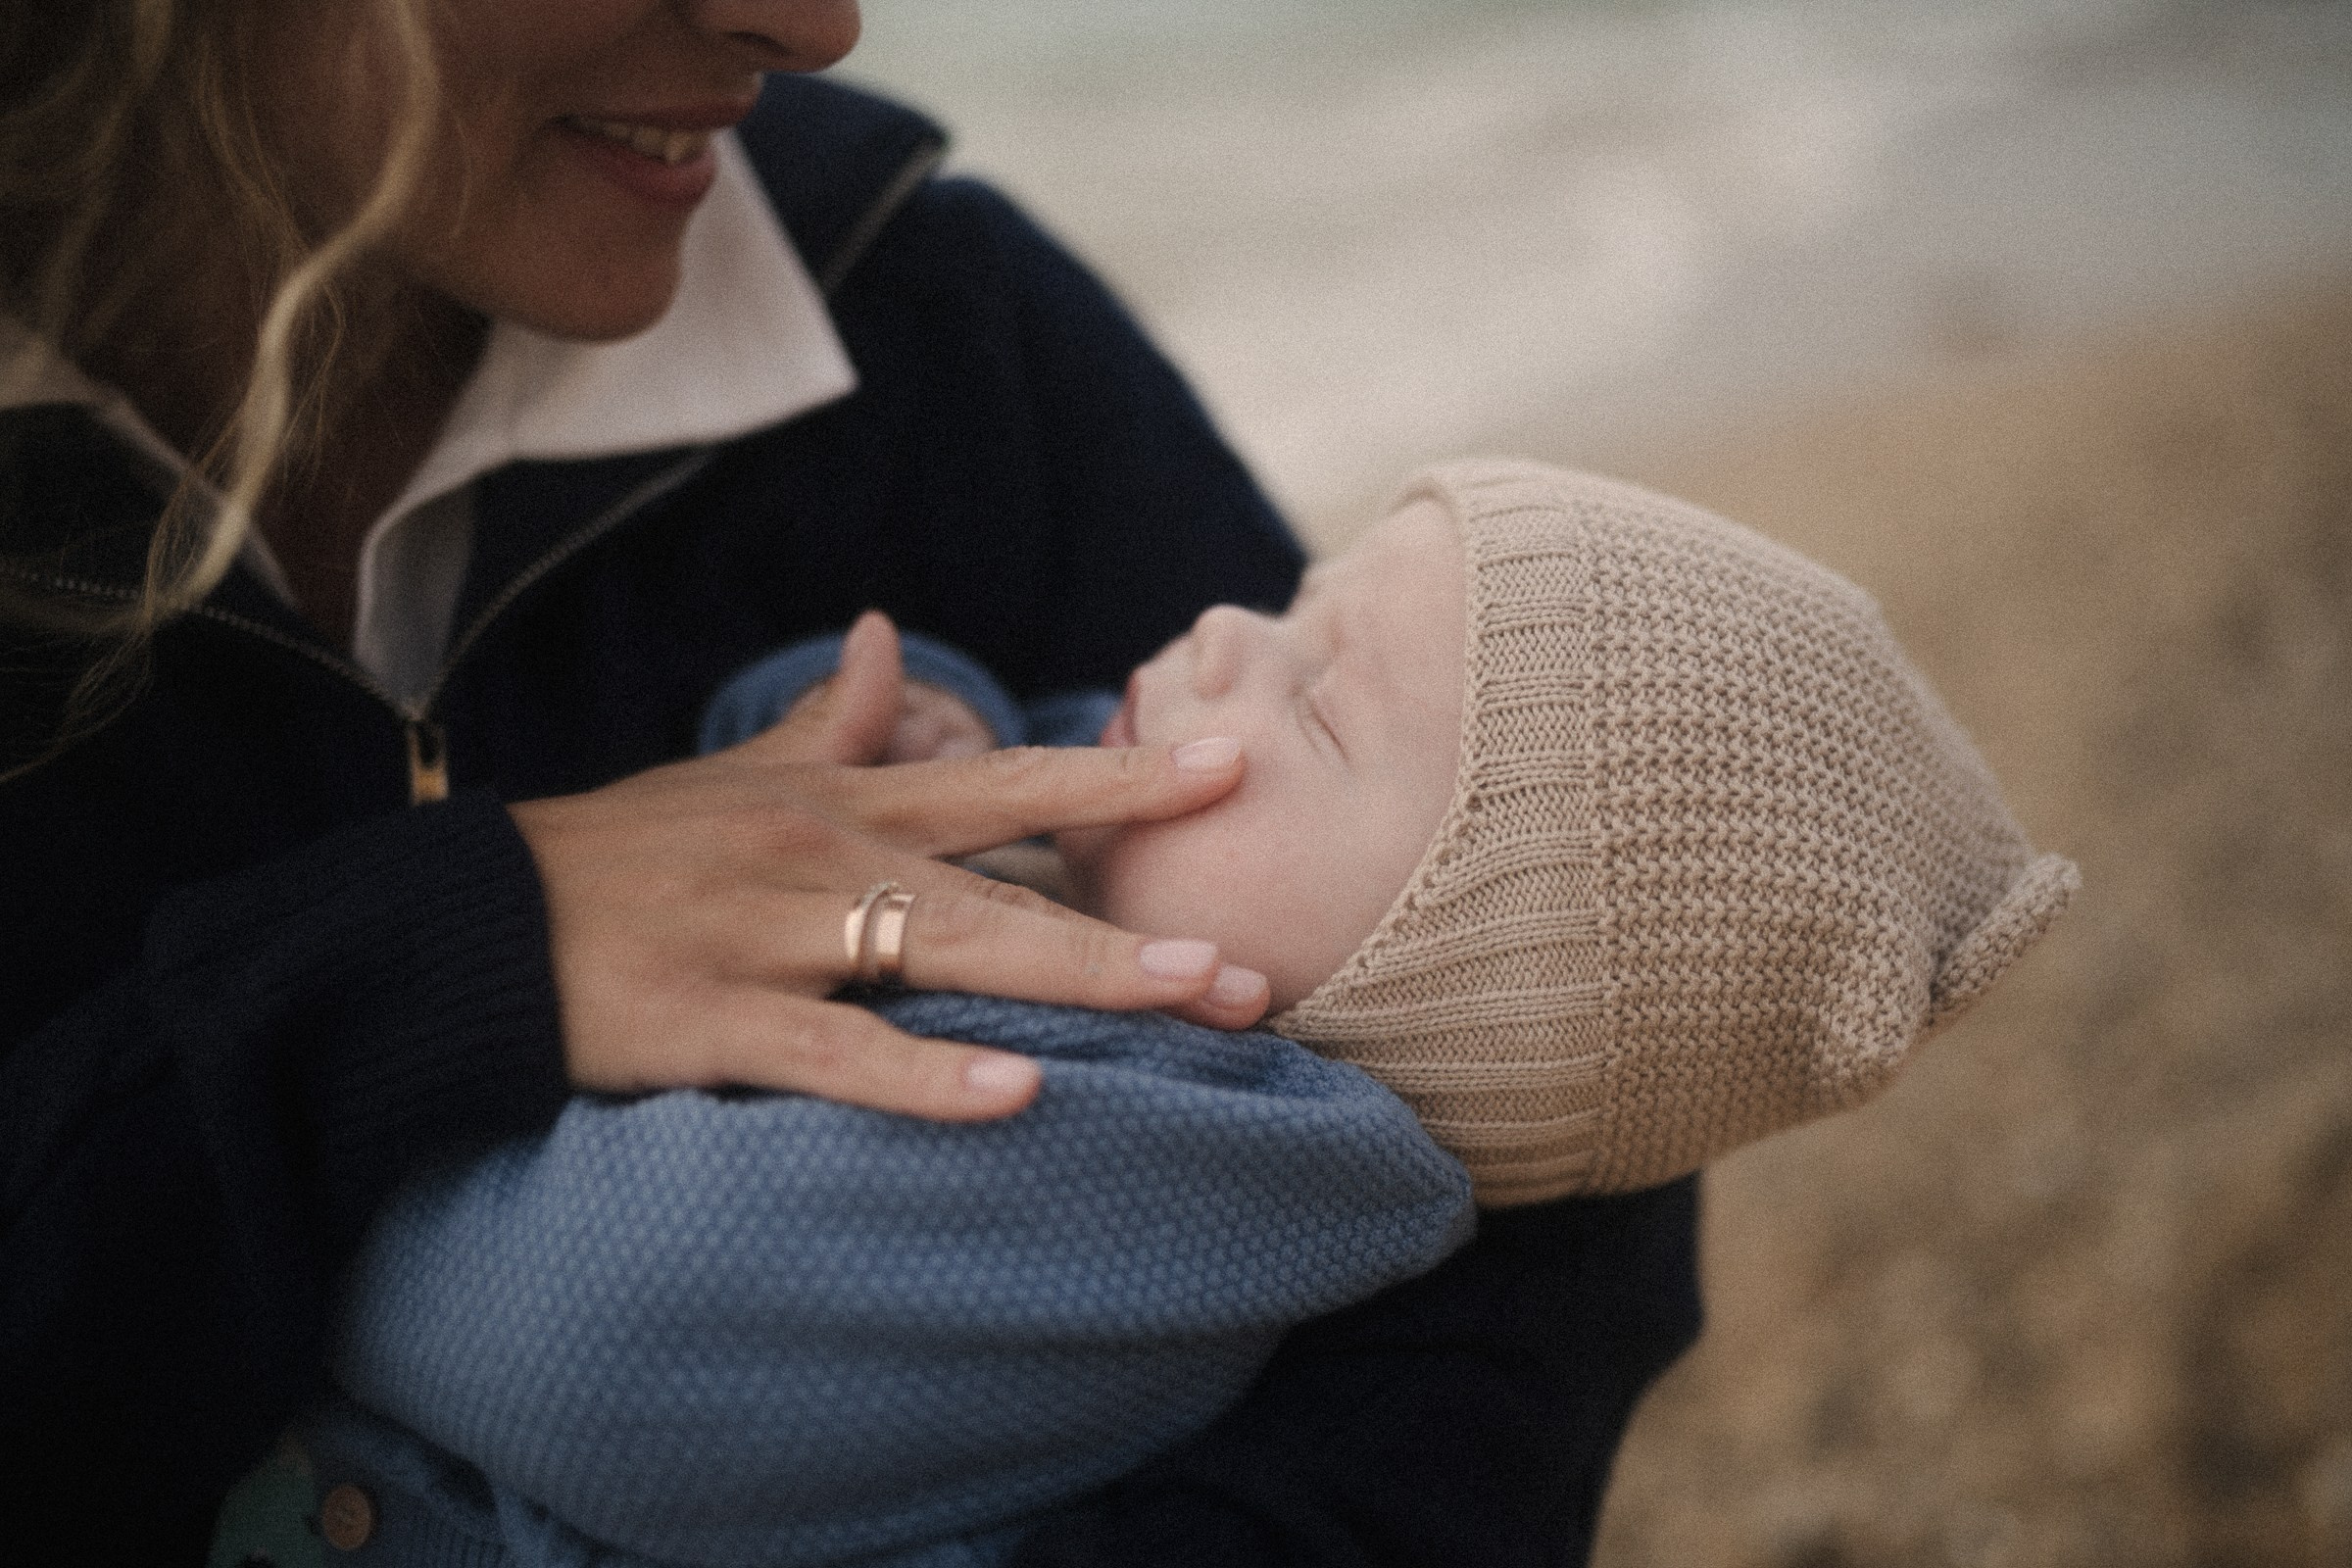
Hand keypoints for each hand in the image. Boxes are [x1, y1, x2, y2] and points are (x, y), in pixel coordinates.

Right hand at [510, 615, 1269, 1119]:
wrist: (467, 924)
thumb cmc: (618, 857)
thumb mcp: (727, 775)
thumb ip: (822, 722)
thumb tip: (880, 638)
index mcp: (837, 802)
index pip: (1004, 781)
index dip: (1119, 774)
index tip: (1230, 767)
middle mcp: (822, 856)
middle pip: (1005, 885)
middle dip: (1132, 923)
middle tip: (1252, 966)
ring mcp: (771, 937)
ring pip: (946, 955)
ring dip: (1077, 978)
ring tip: (1190, 998)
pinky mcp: (712, 1022)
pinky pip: (835, 1053)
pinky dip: (924, 1078)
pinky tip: (1016, 1096)